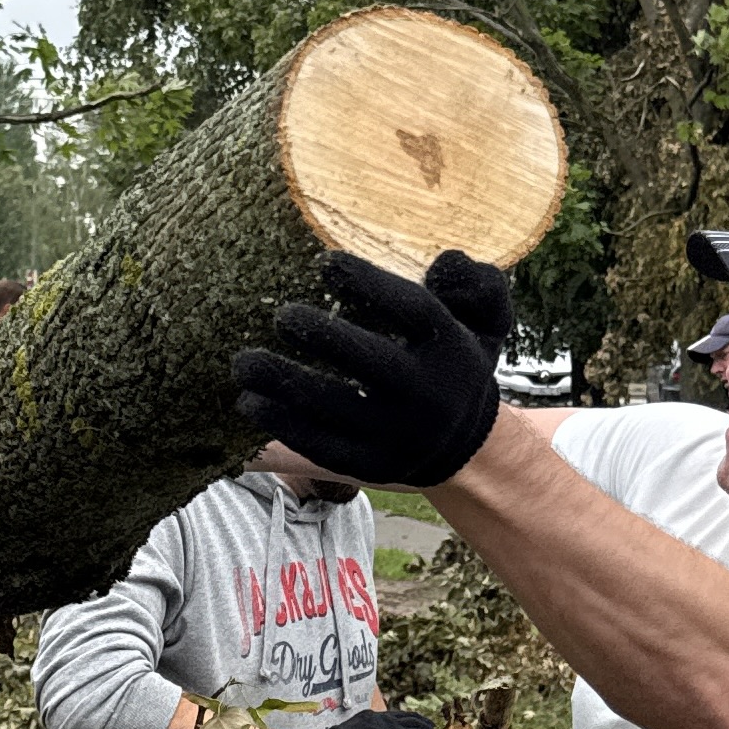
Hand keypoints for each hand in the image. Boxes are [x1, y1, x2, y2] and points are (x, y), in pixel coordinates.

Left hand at [235, 251, 503, 485]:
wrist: (467, 448)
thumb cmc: (456, 362)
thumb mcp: (485, 321)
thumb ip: (477, 283)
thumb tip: (445, 262)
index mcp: (451, 348)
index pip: (411, 311)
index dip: (369, 285)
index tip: (324, 263)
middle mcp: (427, 394)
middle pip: (372, 363)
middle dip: (325, 338)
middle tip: (281, 315)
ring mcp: (398, 435)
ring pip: (336, 409)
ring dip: (285, 386)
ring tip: (243, 363)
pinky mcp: (372, 466)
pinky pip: (323, 446)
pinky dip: (284, 426)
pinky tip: (251, 403)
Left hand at [303, 706, 433, 728]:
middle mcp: (384, 726)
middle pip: (409, 723)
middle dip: (421, 726)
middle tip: (433, 728)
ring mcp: (372, 719)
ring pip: (397, 716)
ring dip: (410, 719)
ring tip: (420, 722)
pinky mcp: (361, 718)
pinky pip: (384, 716)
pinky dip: (394, 718)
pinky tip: (395, 721)